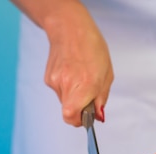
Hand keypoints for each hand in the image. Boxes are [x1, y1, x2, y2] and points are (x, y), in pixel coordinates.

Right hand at [43, 5, 112, 125]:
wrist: (69, 28)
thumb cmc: (91, 47)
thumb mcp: (107, 74)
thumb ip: (101, 98)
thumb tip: (98, 116)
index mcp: (85, 85)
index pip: (72, 117)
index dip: (80, 122)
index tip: (87, 117)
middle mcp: (67, 85)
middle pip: (69, 112)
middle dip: (79, 108)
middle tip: (87, 95)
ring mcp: (55, 82)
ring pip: (64, 101)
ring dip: (73, 96)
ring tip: (79, 77)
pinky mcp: (48, 78)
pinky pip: (59, 91)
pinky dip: (66, 87)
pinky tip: (71, 72)